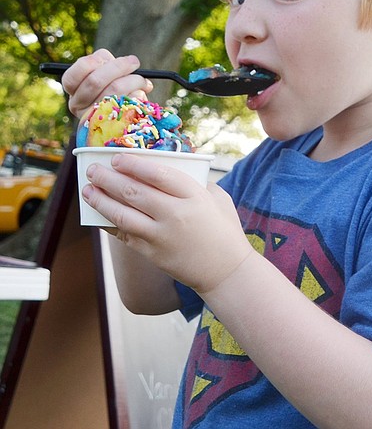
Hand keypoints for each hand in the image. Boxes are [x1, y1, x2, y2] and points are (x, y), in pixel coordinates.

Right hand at [62, 49, 153, 117]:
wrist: (122, 115)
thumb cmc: (112, 86)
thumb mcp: (104, 72)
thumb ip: (107, 64)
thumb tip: (127, 62)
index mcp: (73, 88)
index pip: (74, 73)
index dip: (93, 61)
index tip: (109, 57)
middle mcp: (77, 104)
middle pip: (95, 81)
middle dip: (119, 66)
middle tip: (134, 61)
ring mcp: (92, 117)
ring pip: (114, 90)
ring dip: (134, 80)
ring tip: (143, 81)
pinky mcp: (111, 124)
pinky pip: (128, 103)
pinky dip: (138, 94)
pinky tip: (140, 95)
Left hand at [81, 153, 253, 293]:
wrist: (226, 270)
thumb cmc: (225, 230)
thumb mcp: (218, 198)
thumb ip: (198, 183)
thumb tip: (172, 170)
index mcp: (194, 196)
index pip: (158, 174)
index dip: (133, 164)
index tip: (117, 157)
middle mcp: (176, 214)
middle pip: (134, 192)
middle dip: (109, 178)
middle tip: (93, 170)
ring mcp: (162, 236)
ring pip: (123, 215)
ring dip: (101, 201)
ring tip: (88, 190)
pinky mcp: (153, 254)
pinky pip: (125, 236)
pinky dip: (110, 224)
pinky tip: (99, 215)